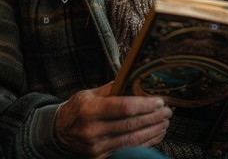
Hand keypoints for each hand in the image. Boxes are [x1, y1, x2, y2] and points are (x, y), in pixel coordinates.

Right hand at [53, 82, 171, 158]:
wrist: (60, 132)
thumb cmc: (78, 108)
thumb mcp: (91, 93)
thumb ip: (113, 88)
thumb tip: (136, 76)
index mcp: (91, 110)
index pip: (124, 107)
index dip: (144, 105)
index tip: (159, 100)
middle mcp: (93, 130)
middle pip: (131, 124)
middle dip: (153, 117)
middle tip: (168, 110)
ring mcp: (97, 148)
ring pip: (132, 140)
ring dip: (153, 130)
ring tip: (165, 121)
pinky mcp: (101, 158)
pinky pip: (128, 150)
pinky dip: (146, 142)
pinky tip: (156, 134)